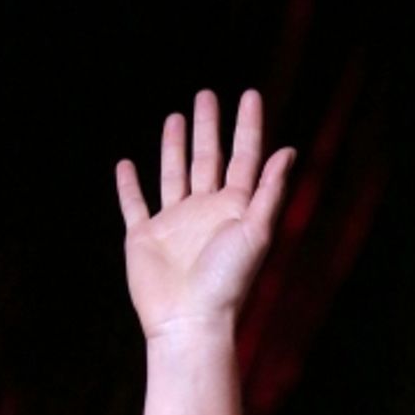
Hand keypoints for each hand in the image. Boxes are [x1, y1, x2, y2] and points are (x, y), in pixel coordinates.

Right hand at [116, 90, 295, 338]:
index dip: (247, 126)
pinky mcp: (144, 237)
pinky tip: (126, 164)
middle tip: (206, 95)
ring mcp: (174, 223)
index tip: (249, 95)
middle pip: (207, 158)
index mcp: (235, 208)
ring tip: (176, 117)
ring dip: (174, 146)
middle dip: (208, 127)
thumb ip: (270, 191)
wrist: (190, 320)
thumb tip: (288, 151)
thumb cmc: (229, 281)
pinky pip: (135, 205)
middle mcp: (205, 210)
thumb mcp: (256, 232)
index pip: (244, 156)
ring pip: (174, 174)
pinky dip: (129, 185)